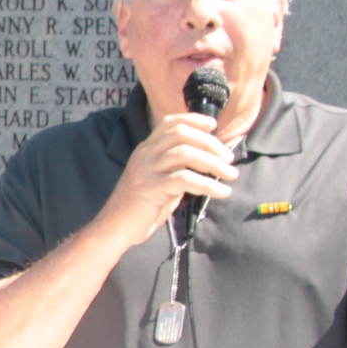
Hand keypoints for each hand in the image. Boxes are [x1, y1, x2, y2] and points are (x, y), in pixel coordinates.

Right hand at [101, 112, 236, 244]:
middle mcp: (145, 154)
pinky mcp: (150, 187)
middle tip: (228, 159)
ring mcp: (146, 169)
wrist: (115, 227)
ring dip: (214, 163)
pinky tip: (221, 192)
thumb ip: (177, 167)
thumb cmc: (141, 206)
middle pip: (182, 134)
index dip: (194, 120)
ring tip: (230, 175)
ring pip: (185, 154)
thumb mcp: (160, 178)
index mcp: (147, 149)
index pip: (171, 123)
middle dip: (211, 143)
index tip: (214, 125)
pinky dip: (208, 185)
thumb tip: (208, 160)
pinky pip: (185, 179)